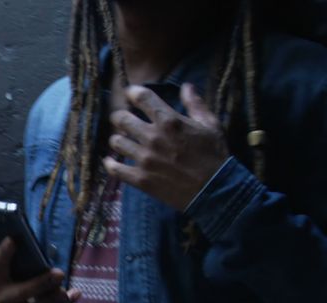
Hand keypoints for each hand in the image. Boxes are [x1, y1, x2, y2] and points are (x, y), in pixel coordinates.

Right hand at [0, 229, 79, 302]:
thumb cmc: (12, 275)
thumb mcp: (4, 262)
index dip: (3, 253)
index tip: (13, 240)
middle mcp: (2, 298)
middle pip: (19, 294)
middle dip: (39, 285)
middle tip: (59, 273)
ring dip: (52, 302)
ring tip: (68, 291)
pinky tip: (74, 295)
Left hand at [104, 83, 228, 209]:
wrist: (215, 191)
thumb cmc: (214, 156)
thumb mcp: (211, 125)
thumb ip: (195, 104)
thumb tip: (187, 86)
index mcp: (169, 121)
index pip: (141, 97)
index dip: (133, 92)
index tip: (131, 94)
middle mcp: (153, 138)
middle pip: (121, 119)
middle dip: (120, 117)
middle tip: (122, 120)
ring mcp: (145, 159)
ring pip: (116, 142)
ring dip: (118, 140)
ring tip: (122, 142)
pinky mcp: (141, 179)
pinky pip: (115, 169)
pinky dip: (110, 164)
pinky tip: (111, 162)